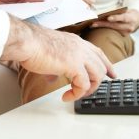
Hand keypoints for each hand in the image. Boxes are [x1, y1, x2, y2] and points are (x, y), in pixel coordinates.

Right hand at [1, 16, 115, 101]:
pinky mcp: (74, 65)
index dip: (107, 64)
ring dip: (88, 89)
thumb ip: (55, 66)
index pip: (98, 52)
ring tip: (75, 94)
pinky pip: (83, 85)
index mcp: (76, 42)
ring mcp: (79, 55)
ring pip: (97, 76)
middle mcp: (80, 47)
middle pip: (101, 65)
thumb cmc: (32, 46)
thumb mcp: (49, 55)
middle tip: (91, 92)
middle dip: (99, 81)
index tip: (112, 74)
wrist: (27, 42)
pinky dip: (76, 94)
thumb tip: (52, 77)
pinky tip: (66, 96)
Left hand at [90, 9, 138, 35]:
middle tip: (94, 23)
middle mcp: (129, 27)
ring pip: (112, 30)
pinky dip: (105, 30)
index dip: (116, 18)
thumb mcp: (127, 11)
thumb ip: (119, 12)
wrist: (137, 21)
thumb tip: (107, 13)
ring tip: (93, 25)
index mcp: (131, 18)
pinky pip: (113, 33)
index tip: (109, 18)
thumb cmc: (129, 13)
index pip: (123, 18)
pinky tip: (97, 28)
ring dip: (102, 27)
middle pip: (115, 26)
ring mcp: (126, 33)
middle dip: (104, 24)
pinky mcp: (123, 37)